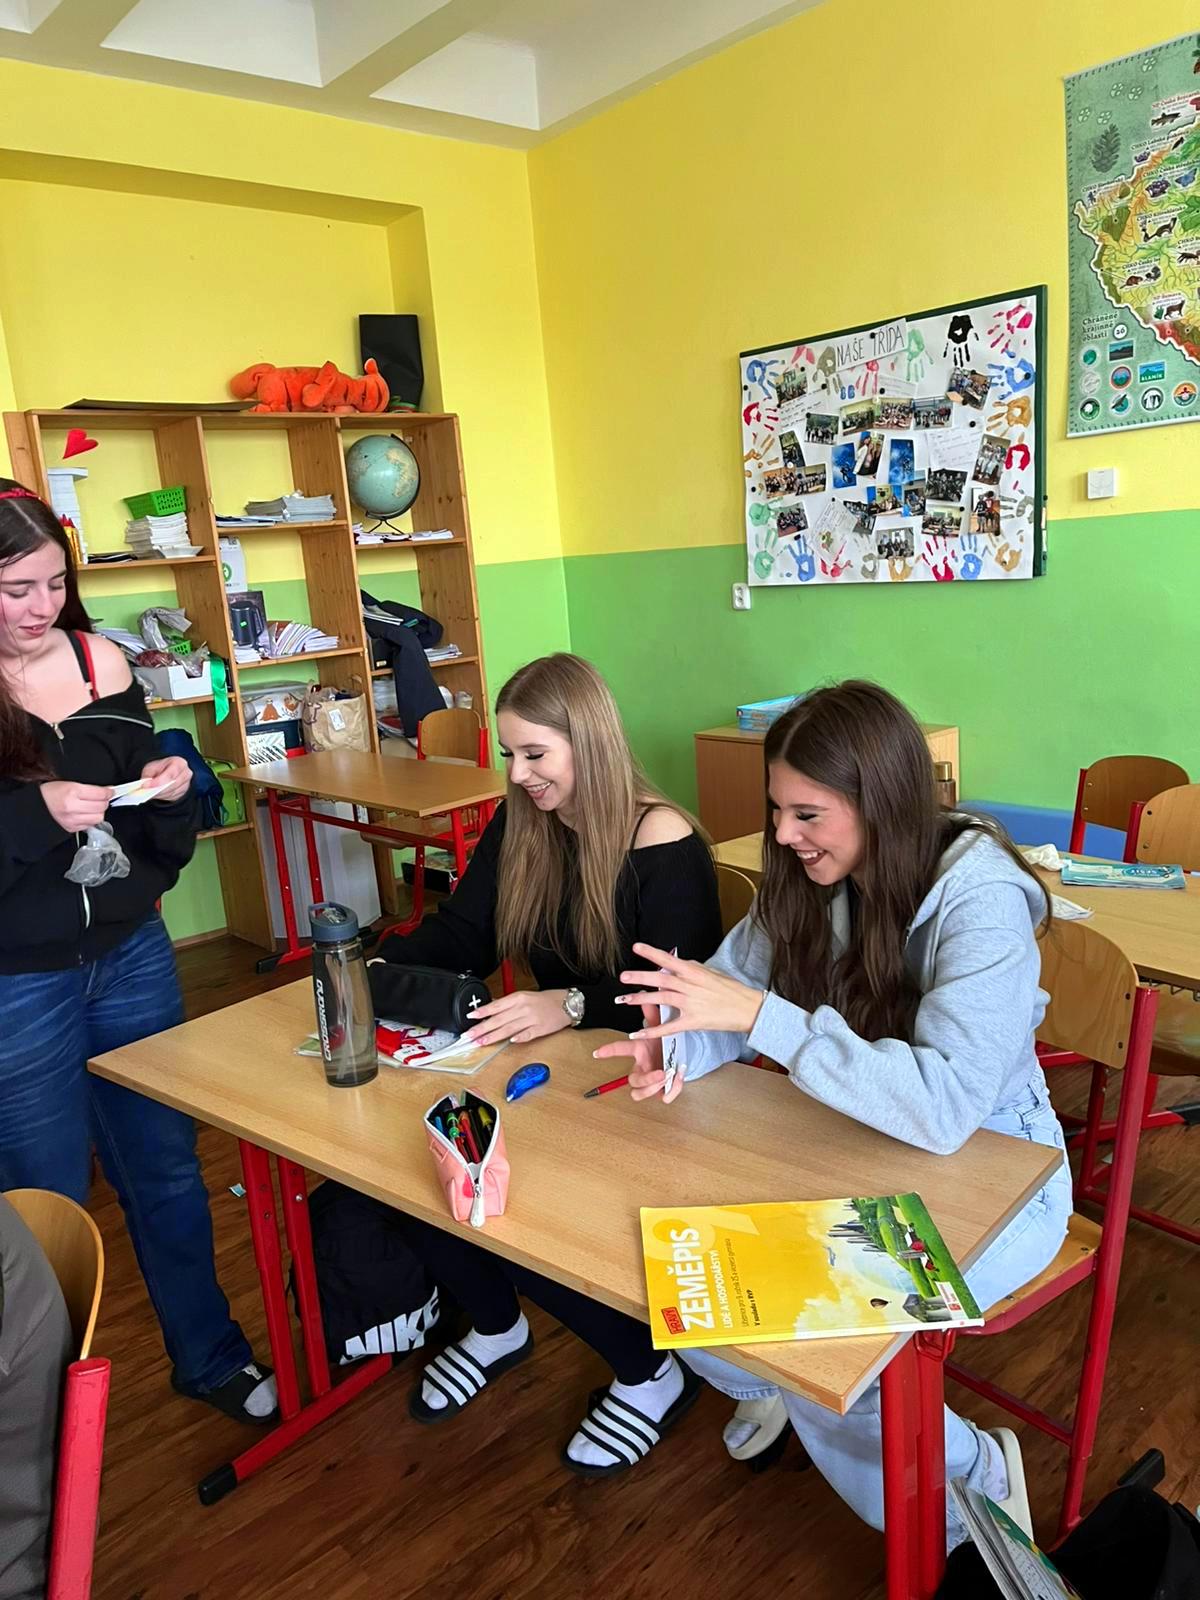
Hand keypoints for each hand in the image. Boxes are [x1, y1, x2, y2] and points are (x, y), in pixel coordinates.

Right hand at [40, 780, 112, 830]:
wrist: (37, 803)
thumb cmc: (52, 791)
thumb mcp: (70, 782)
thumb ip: (90, 787)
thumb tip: (107, 791)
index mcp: (72, 791)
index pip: (100, 794)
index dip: (108, 792)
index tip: (110, 791)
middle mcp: (72, 807)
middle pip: (102, 807)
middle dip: (104, 801)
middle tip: (101, 798)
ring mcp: (71, 819)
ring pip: (98, 818)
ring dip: (98, 812)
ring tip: (92, 807)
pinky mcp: (71, 828)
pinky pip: (90, 825)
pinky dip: (90, 819)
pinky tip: (84, 814)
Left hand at [139, 755, 191, 801]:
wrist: (166, 771)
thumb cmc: (159, 768)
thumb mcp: (151, 767)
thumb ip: (148, 775)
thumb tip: (146, 786)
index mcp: (179, 763)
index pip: (170, 773)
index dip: (158, 781)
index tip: (146, 785)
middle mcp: (186, 773)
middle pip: (172, 785)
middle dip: (158, 790)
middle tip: (145, 791)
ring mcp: (186, 784)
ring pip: (171, 793)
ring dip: (159, 794)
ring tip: (148, 793)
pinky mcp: (183, 793)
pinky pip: (172, 797)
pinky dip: (162, 797)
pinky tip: (155, 795)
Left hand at [464, 987, 572, 1046]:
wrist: (566, 1003)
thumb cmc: (545, 1000)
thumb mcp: (524, 997)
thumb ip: (508, 1004)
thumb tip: (490, 1009)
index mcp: (518, 998)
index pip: (496, 1005)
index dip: (483, 1012)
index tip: (470, 1017)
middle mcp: (523, 1008)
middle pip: (499, 1019)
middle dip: (482, 1028)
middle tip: (469, 1035)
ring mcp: (532, 1019)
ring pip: (509, 1029)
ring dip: (494, 1036)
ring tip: (481, 1042)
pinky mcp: (540, 1029)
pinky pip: (527, 1034)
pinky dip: (518, 1038)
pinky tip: (509, 1042)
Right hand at [592, 1005, 682, 1102]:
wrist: (677, 1057)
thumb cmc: (662, 1044)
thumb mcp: (659, 1028)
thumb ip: (652, 1014)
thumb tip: (644, 996)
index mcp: (639, 1052)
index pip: (621, 1049)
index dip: (609, 1051)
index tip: (598, 1052)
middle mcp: (642, 1068)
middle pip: (632, 1079)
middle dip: (644, 1079)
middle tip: (659, 1073)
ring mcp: (651, 1082)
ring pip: (640, 1094)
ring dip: (653, 1088)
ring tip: (666, 1077)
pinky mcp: (663, 1091)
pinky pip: (665, 1097)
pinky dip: (673, 1089)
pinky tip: (678, 1076)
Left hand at [615, 943, 764, 1038]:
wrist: (749, 1008)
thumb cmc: (733, 990)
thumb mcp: (713, 972)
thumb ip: (694, 967)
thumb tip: (679, 962)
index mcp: (695, 972)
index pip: (669, 960)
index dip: (651, 953)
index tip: (636, 948)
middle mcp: (690, 986)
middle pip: (661, 980)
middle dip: (640, 977)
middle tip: (623, 977)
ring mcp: (691, 1004)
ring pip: (662, 999)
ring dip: (641, 1000)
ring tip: (624, 1000)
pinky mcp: (694, 1021)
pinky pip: (669, 1026)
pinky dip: (653, 1030)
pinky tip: (639, 1032)